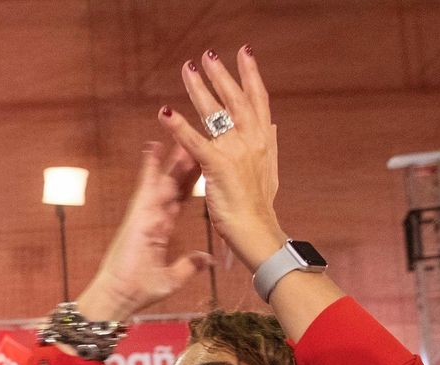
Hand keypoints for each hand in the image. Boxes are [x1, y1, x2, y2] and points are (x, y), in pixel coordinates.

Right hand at [74, 141, 210, 322]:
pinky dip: (149, 168)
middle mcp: (151, 218)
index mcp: (159, 230)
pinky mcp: (136, 217)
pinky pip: (145, 188)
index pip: (178, 199)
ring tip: (181, 136)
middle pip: (172, 185)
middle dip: (184, 164)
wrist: (118, 297)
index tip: (199, 163)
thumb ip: (189, 266)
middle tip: (195, 139)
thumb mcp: (172, 278)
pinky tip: (154, 148)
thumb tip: (207, 260)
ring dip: (171, 160)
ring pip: (161, 181)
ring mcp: (143, 215)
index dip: (190, 182)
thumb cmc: (138, 290)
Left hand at [157, 48, 286, 269]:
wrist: (258, 236)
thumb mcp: (269, 174)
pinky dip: (179, 127)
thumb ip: (269, 148)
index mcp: (264, 143)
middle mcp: (253, 142)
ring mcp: (236, 154)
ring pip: (216, 115)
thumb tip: (273, 126)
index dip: (251, 76)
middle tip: (210, 54)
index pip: (258, 100)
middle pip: (236, 100)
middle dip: (222, 75)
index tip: (244, 55)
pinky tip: (166, 112)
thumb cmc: (259, 210)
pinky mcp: (218, 168)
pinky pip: (195, 143)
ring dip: (200, 90)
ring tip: (188, 69)